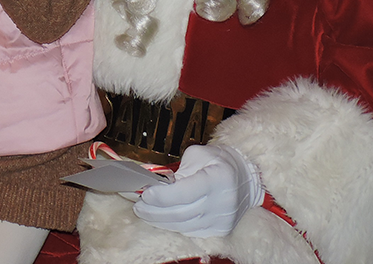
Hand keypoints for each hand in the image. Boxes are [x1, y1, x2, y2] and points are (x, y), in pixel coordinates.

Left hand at [133, 144, 263, 237]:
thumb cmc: (219, 161)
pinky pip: (192, 231)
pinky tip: (161, 219)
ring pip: (184, 225)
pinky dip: (174, 225)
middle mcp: (221, 202)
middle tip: (138, 205)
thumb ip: (180, 169)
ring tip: (144, 212)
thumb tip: (159, 184)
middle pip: (181, 213)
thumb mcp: (199, 154)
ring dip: (160, 220)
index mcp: (216, 179)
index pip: (184, 193)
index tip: (145, 193)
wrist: (248, 178)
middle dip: (155, 211)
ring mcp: (221, 219)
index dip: (162, 196)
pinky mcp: (220, 229)